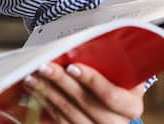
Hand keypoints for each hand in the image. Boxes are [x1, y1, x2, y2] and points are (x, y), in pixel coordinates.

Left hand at [23, 63, 144, 123]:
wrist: (112, 106)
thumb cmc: (116, 82)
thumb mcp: (120, 72)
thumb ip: (107, 63)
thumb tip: (78, 46)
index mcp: (131, 106)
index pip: (110, 95)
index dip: (91, 80)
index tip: (72, 67)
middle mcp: (115, 123)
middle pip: (85, 103)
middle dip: (61, 82)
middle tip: (44, 66)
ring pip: (67, 113)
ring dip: (46, 92)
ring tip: (32, 76)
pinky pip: (57, 120)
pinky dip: (43, 104)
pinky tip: (33, 91)